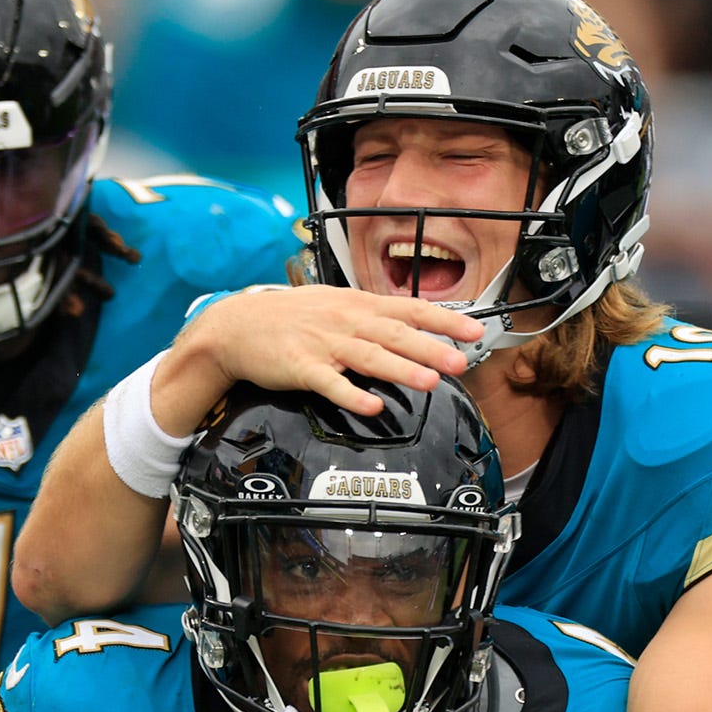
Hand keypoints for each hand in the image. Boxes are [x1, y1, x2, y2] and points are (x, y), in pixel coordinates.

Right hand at [167, 286, 484, 425]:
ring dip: (401, 369)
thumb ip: (374, 316)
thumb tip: (414, 326)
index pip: (410, 309)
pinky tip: (371, 407)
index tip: (475, 330)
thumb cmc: (290, 318)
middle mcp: (345, 321)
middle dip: (431, 347)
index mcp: (357, 305)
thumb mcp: (335, 305)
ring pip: (368, 357)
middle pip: (395, 334)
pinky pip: (330, 384)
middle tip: (462, 362)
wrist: (235, 326)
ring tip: (429, 381)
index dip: (444, 320)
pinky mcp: (301, 367)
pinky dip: (351, 396)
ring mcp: (323, 344)